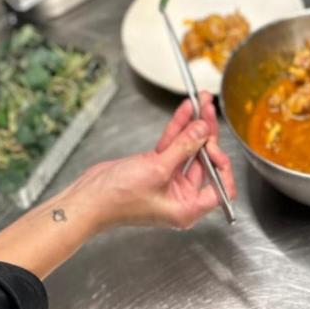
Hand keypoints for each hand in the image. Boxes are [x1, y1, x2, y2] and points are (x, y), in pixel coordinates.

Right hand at [0, 93, 236, 278]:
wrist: (88, 199)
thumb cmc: (119, 198)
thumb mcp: (157, 169)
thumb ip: (183, 147)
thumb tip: (203, 130)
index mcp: (187, 207)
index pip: (220, 187)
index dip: (221, 164)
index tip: (212, 143)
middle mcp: (180, 195)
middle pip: (204, 161)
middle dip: (207, 134)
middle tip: (209, 110)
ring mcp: (167, 180)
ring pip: (187, 149)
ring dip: (194, 126)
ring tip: (201, 101)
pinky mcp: (154, 167)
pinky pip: (171, 145)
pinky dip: (178, 128)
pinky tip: (184, 110)